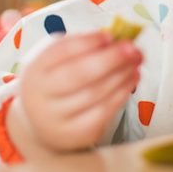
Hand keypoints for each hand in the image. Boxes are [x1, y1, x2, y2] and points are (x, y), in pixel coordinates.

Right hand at [9, 31, 141, 152]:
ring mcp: (57, 118)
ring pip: (94, 94)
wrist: (42, 122)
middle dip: (110, 59)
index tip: (110, 36)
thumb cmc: (56, 82)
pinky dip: (121, 94)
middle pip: (78, 75)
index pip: (61, 53)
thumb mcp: (58, 60)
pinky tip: (132, 79)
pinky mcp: (76, 134)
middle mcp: (41, 96)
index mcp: (36, 71)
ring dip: (121, 75)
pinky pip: (103, 113)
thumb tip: (113, 40)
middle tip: (132, 49)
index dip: (88, 43)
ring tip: (136, 62)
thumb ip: (81, 46)